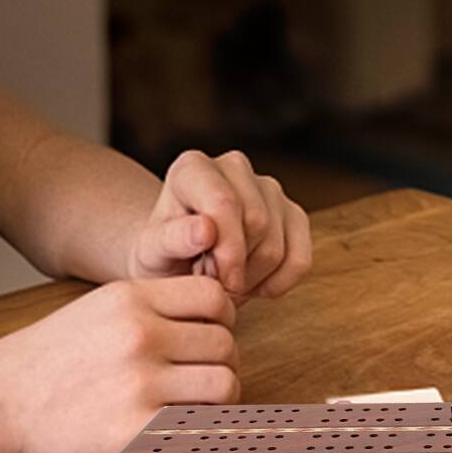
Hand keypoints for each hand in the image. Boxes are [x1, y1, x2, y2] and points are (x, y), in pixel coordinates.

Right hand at [0, 276, 239, 452]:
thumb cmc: (49, 354)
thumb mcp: (101, 305)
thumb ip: (156, 306)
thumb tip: (217, 316)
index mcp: (132, 298)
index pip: (215, 296)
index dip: (222, 317)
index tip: (210, 333)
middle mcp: (140, 334)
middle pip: (225, 342)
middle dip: (221, 359)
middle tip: (202, 373)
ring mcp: (137, 382)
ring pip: (223, 383)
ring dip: (218, 394)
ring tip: (196, 401)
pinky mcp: (131, 429)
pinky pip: (197, 426)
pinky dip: (199, 427)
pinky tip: (180, 426)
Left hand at [128, 149, 311, 303]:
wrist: (177, 260)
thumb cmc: (162, 253)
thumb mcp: (152, 252)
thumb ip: (171, 240)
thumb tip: (206, 230)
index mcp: (193, 167)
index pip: (224, 202)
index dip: (225, 249)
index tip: (215, 282)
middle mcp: (234, 167)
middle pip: (256, 223)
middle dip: (235, 268)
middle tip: (211, 283)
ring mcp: (268, 187)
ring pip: (277, 245)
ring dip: (252, 279)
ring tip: (225, 282)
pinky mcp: (293, 213)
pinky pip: (300, 258)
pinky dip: (278, 283)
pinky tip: (253, 285)